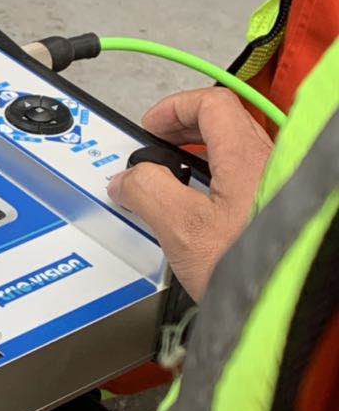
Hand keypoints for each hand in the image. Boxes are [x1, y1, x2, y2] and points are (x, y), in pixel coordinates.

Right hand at [107, 88, 272, 300]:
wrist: (284, 307)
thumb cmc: (250, 270)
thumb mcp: (181, 228)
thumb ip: (147, 191)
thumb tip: (127, 179)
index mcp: (247, 157)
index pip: (211, 104)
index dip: (174, 108)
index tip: (150, 128)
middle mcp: (270, 163)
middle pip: (224, 124)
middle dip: (183, 130)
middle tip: (156, 147)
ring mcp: (278, 186)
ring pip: (234, 153)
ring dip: (199, 157)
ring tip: (172, 180)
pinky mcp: (277, 210)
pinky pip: (244, 180)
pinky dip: (216, 182)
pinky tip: (200, 210)